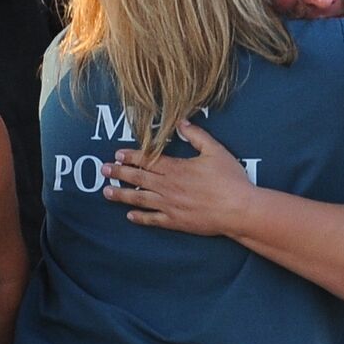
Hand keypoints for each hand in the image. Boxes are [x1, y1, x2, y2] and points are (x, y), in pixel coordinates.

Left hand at [100, 119, 255, 234]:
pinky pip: (153, 220)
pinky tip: (129, 216)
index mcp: (176, 168)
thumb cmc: (230, 179)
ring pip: (140, 199)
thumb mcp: (215, 150)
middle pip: (138, 178)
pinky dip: (140, 218)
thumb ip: (196, 135)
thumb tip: (180, 122)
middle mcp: (168, 187)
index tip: (117, 155)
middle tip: (103, 170)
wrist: (239, 209)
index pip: (147, 160)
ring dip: (121, 195)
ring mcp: (170, 205)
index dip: (130, 157)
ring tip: (106, 192)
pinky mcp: (176, 222)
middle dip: (118, 173)